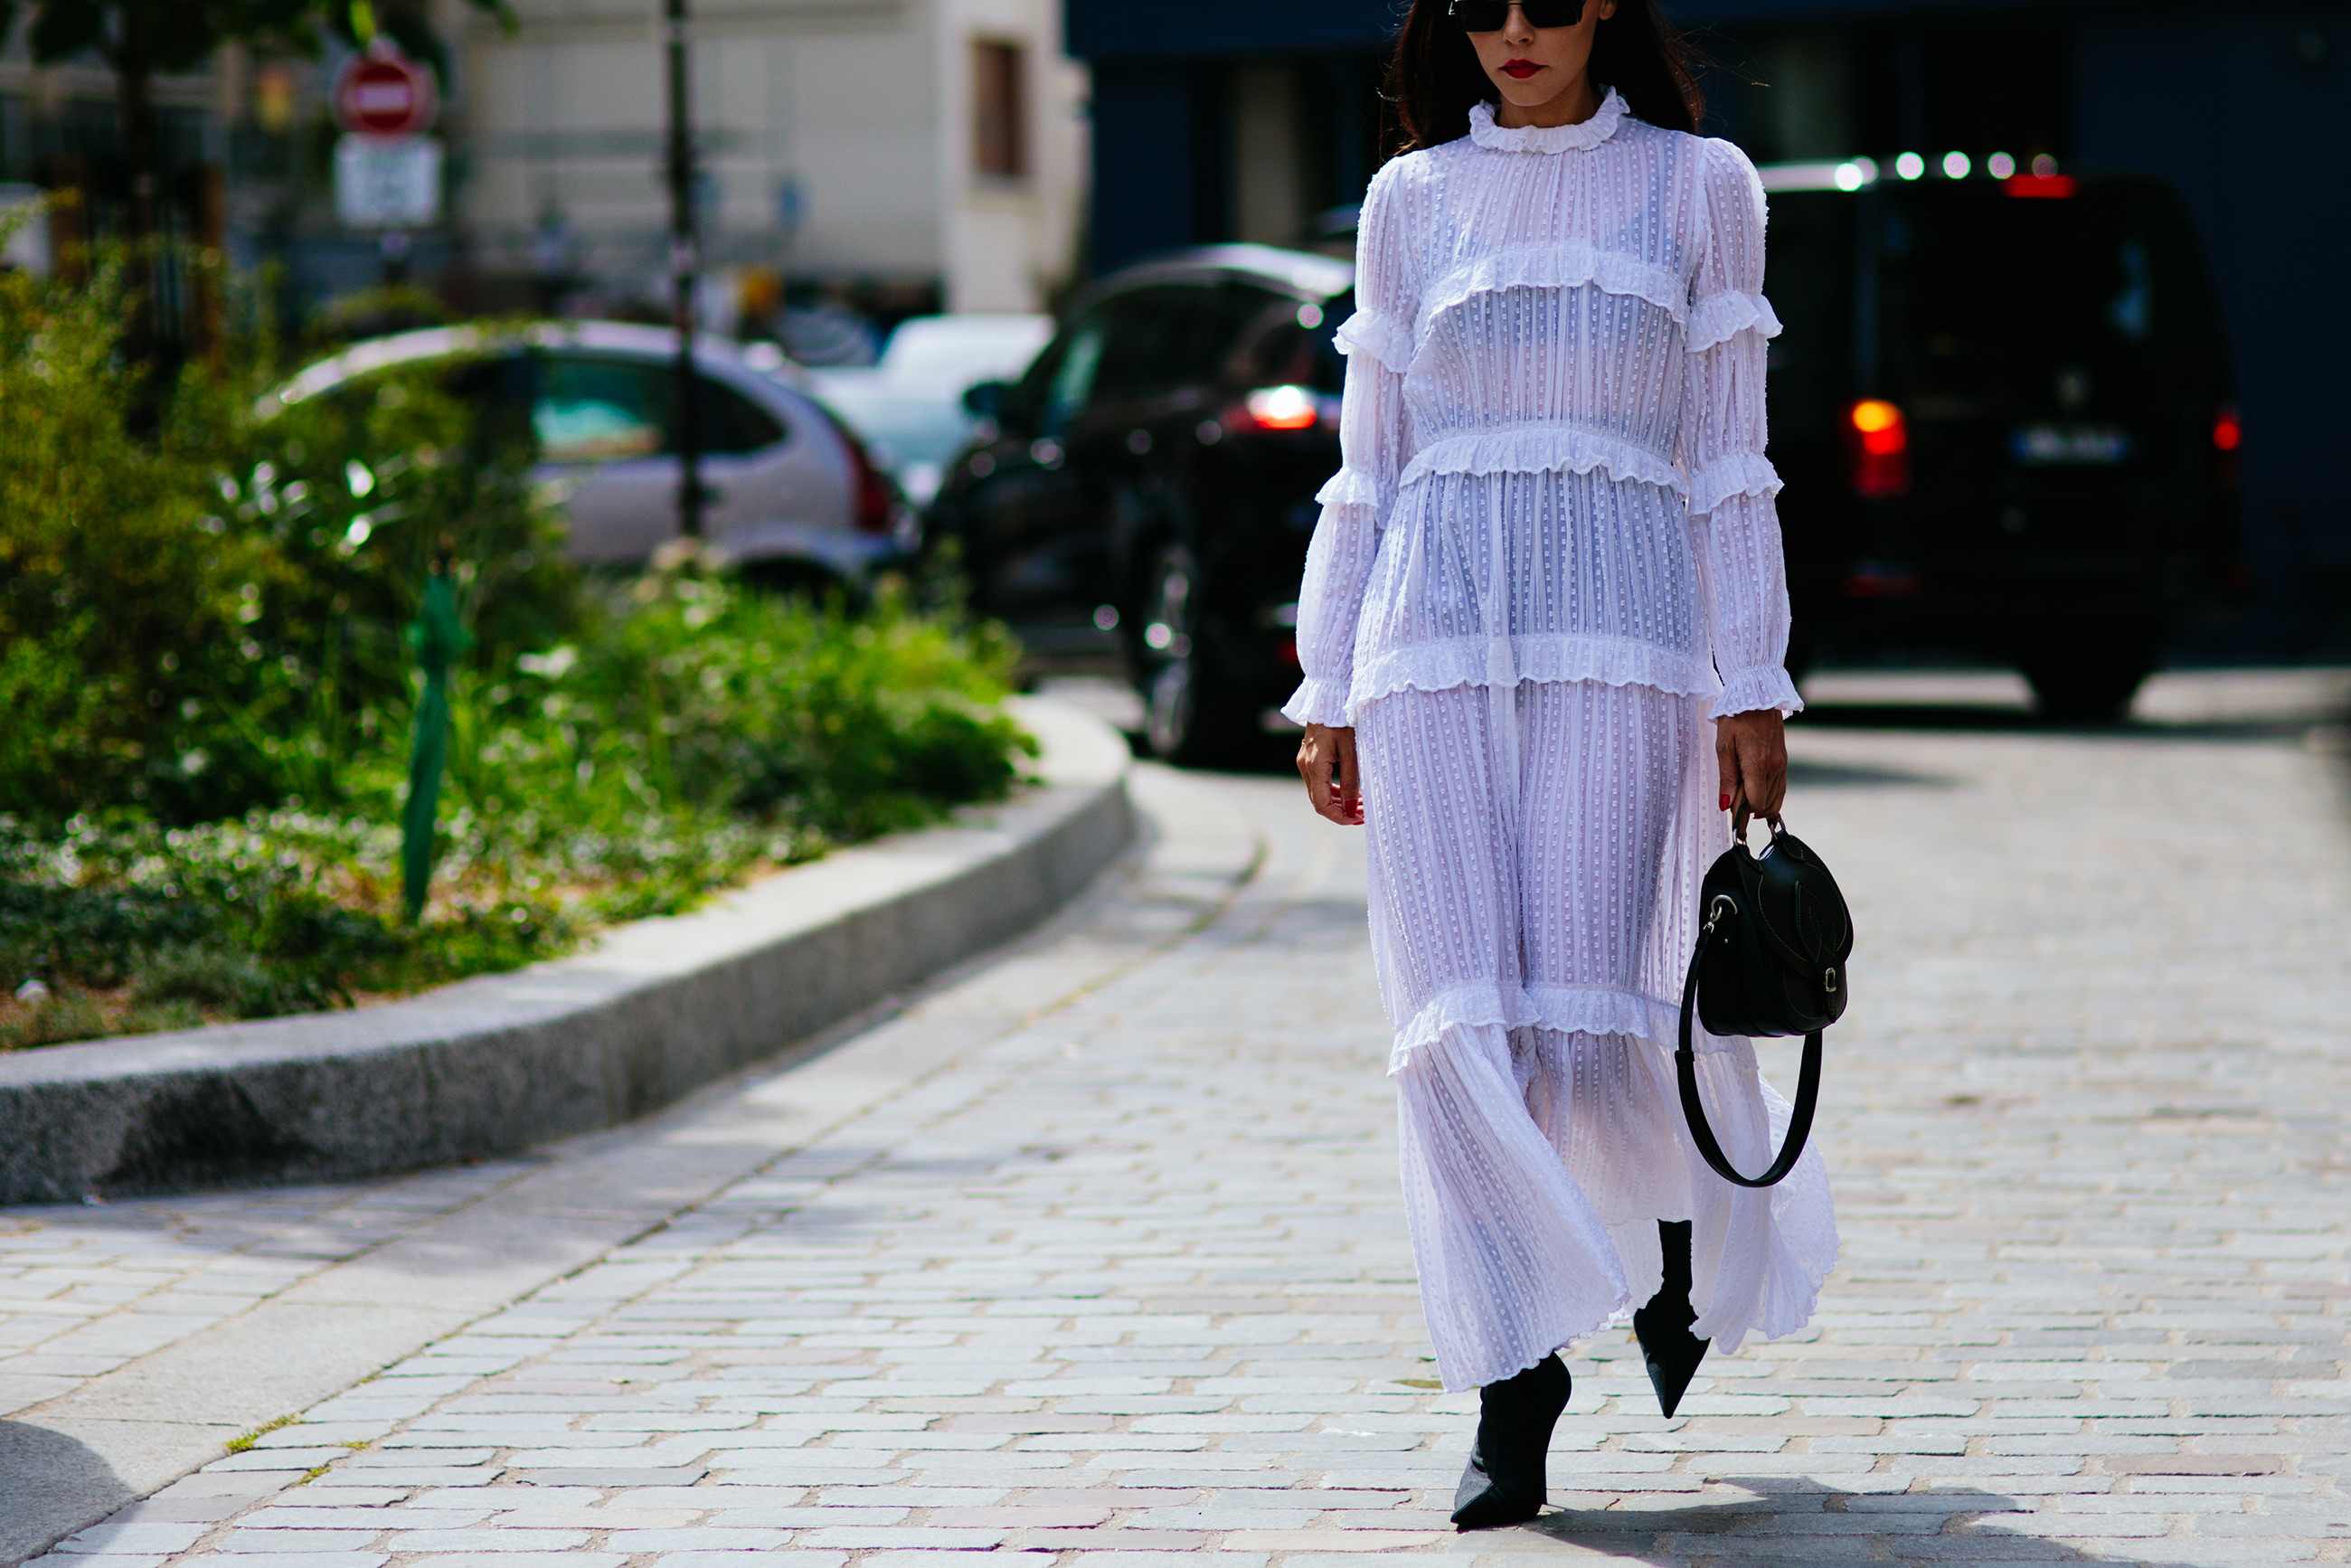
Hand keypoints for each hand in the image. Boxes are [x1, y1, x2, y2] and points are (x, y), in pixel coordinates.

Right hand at [1297, 724, 1363, 826]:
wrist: (1329, 699)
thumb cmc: (1343, 722)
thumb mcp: (1352, 751)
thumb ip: (1351, 781)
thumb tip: (1352, 808)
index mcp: (1315, 765)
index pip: (1322, 804)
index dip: (1339, 817)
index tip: (1358, 819)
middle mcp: (1306, 766)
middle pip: (1319, 802)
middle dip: (1342, 812)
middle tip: (1364, 814)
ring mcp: (1305, 763)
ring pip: (1319, 794)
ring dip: (1339, 803)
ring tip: (1361, 805)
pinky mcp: (1309, 759)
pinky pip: (1319, 783)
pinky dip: (1333, 792)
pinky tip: (1350, 793)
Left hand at [1715, 709, 1787, 824]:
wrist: (1758, 695)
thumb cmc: (1736, 718)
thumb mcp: (1724, 746)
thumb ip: (1727, 777)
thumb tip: (1725, 805)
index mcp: (1757, 765)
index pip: (1755, 803)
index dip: (1742, 814)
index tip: (1731, 819)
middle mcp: (1774, 767)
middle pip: (1766, 805)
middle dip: (1750, 813)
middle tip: (1735, 814)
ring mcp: (1781, 764)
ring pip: (1776, 799)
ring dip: (1761, 807)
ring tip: (1744, 807)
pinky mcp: (1783, 760)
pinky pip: (1780, 787)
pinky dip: (1770, 797)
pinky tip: (1757, 796)